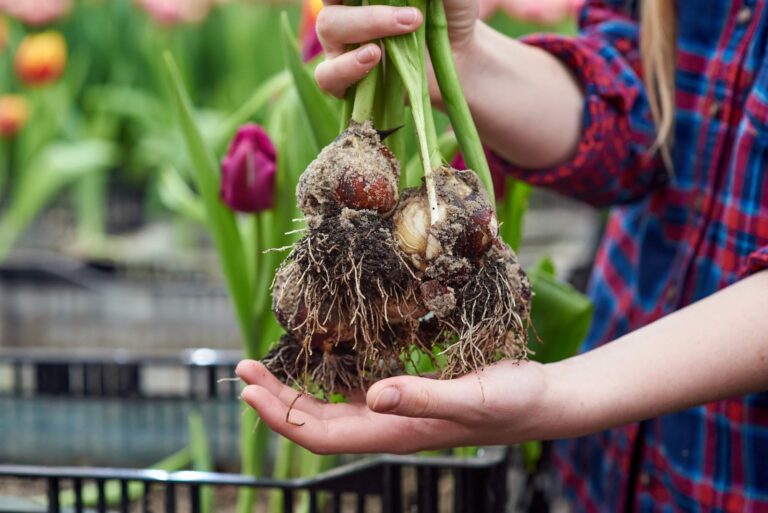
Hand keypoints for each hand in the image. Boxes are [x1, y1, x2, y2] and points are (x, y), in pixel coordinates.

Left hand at [236, 359, 547, 454]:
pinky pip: (354, 396)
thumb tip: (374, 396)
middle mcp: (388, 426)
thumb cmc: (511, 401)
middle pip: (317, 424)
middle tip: (244, 369)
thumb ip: (422, 397)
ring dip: (296, 392)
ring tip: (268, 369)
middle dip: (276, 400)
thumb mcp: (469, 397)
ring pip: (332, 411)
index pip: (321, 434)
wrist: (541, 402)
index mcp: (395, 431)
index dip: (281, 415)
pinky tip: (322, 364)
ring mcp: (397, 414)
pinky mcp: (408, 398)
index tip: (249, 388)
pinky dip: (327, 382)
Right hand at [314, 0, 478, 96]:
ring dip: (360, 29)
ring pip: (328, 29)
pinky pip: (327, 76)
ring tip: (383, 46)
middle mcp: (347, 11)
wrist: (462, 57)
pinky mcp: (347, 80)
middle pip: (334, 2)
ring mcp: (342, 46)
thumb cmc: (450, 14)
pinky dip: (345, 68)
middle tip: (412, 19)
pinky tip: (371, 62)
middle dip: (370, 14)